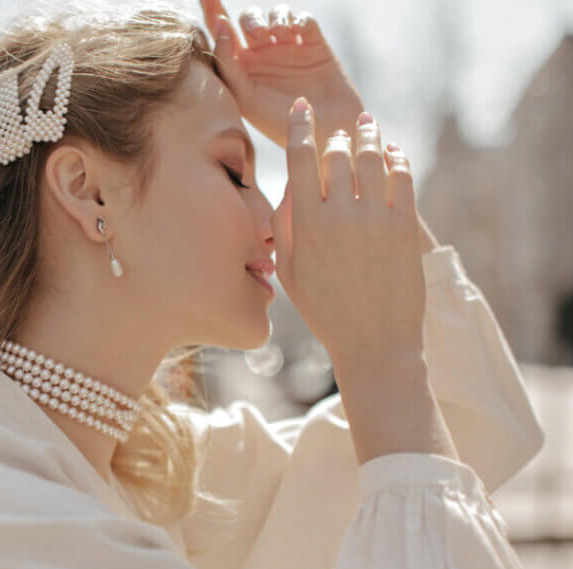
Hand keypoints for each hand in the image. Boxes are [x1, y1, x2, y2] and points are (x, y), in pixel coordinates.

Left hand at [200, 2, 363, 149]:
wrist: (322, 134)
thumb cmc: (278, 123)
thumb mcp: (244, 97)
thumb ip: (227, 63)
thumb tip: (220, 24)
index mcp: (241, 68)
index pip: (223, 34)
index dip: (213, 10)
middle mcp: (263, 55)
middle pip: (249, 20)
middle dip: (251, 20)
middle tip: (258, 35)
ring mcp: (289, 48)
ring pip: (276, 14)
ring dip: (274, 17)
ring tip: (278, 35)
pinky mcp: (314, 44)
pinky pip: (303, 19)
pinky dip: (298, 19)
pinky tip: (297, 32)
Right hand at [271, 99, 425, 365]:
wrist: (374, 342)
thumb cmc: (324, 310)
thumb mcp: (288, 271)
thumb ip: (283, 226)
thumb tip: (292, 185)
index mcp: (306, 224)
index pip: (302, 158)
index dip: (302, 125)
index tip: (302, 106)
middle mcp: (340, 215)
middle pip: (338, 153)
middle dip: (337, 136)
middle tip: (341, 129)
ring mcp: (377, 218)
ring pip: (372, 158)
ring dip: (369, 136)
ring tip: (368, 126)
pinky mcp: (406, 226)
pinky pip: (403, 177)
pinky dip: (397, 158)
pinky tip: (393, 152)